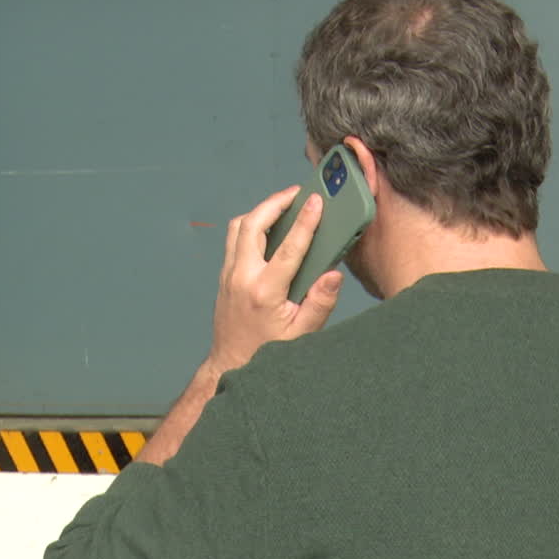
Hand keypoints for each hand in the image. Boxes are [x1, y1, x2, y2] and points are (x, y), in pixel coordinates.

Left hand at [205, 185, 343, 375]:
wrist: (230, 365)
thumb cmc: (266, 353)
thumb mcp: (301, 335)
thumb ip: (319, 303)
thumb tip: (333, 275)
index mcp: (264, 291)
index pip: (288, 247)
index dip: (305, 221)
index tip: (316, 202)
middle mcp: (241, 277)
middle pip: (252, 224)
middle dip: (275, 202)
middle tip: (297, 194)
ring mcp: (229, 275)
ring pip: (238, 228)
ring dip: (260, 211)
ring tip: (283, 205)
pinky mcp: (225, 277)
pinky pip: (234, 240)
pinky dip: (251, 226)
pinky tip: (269, 227)